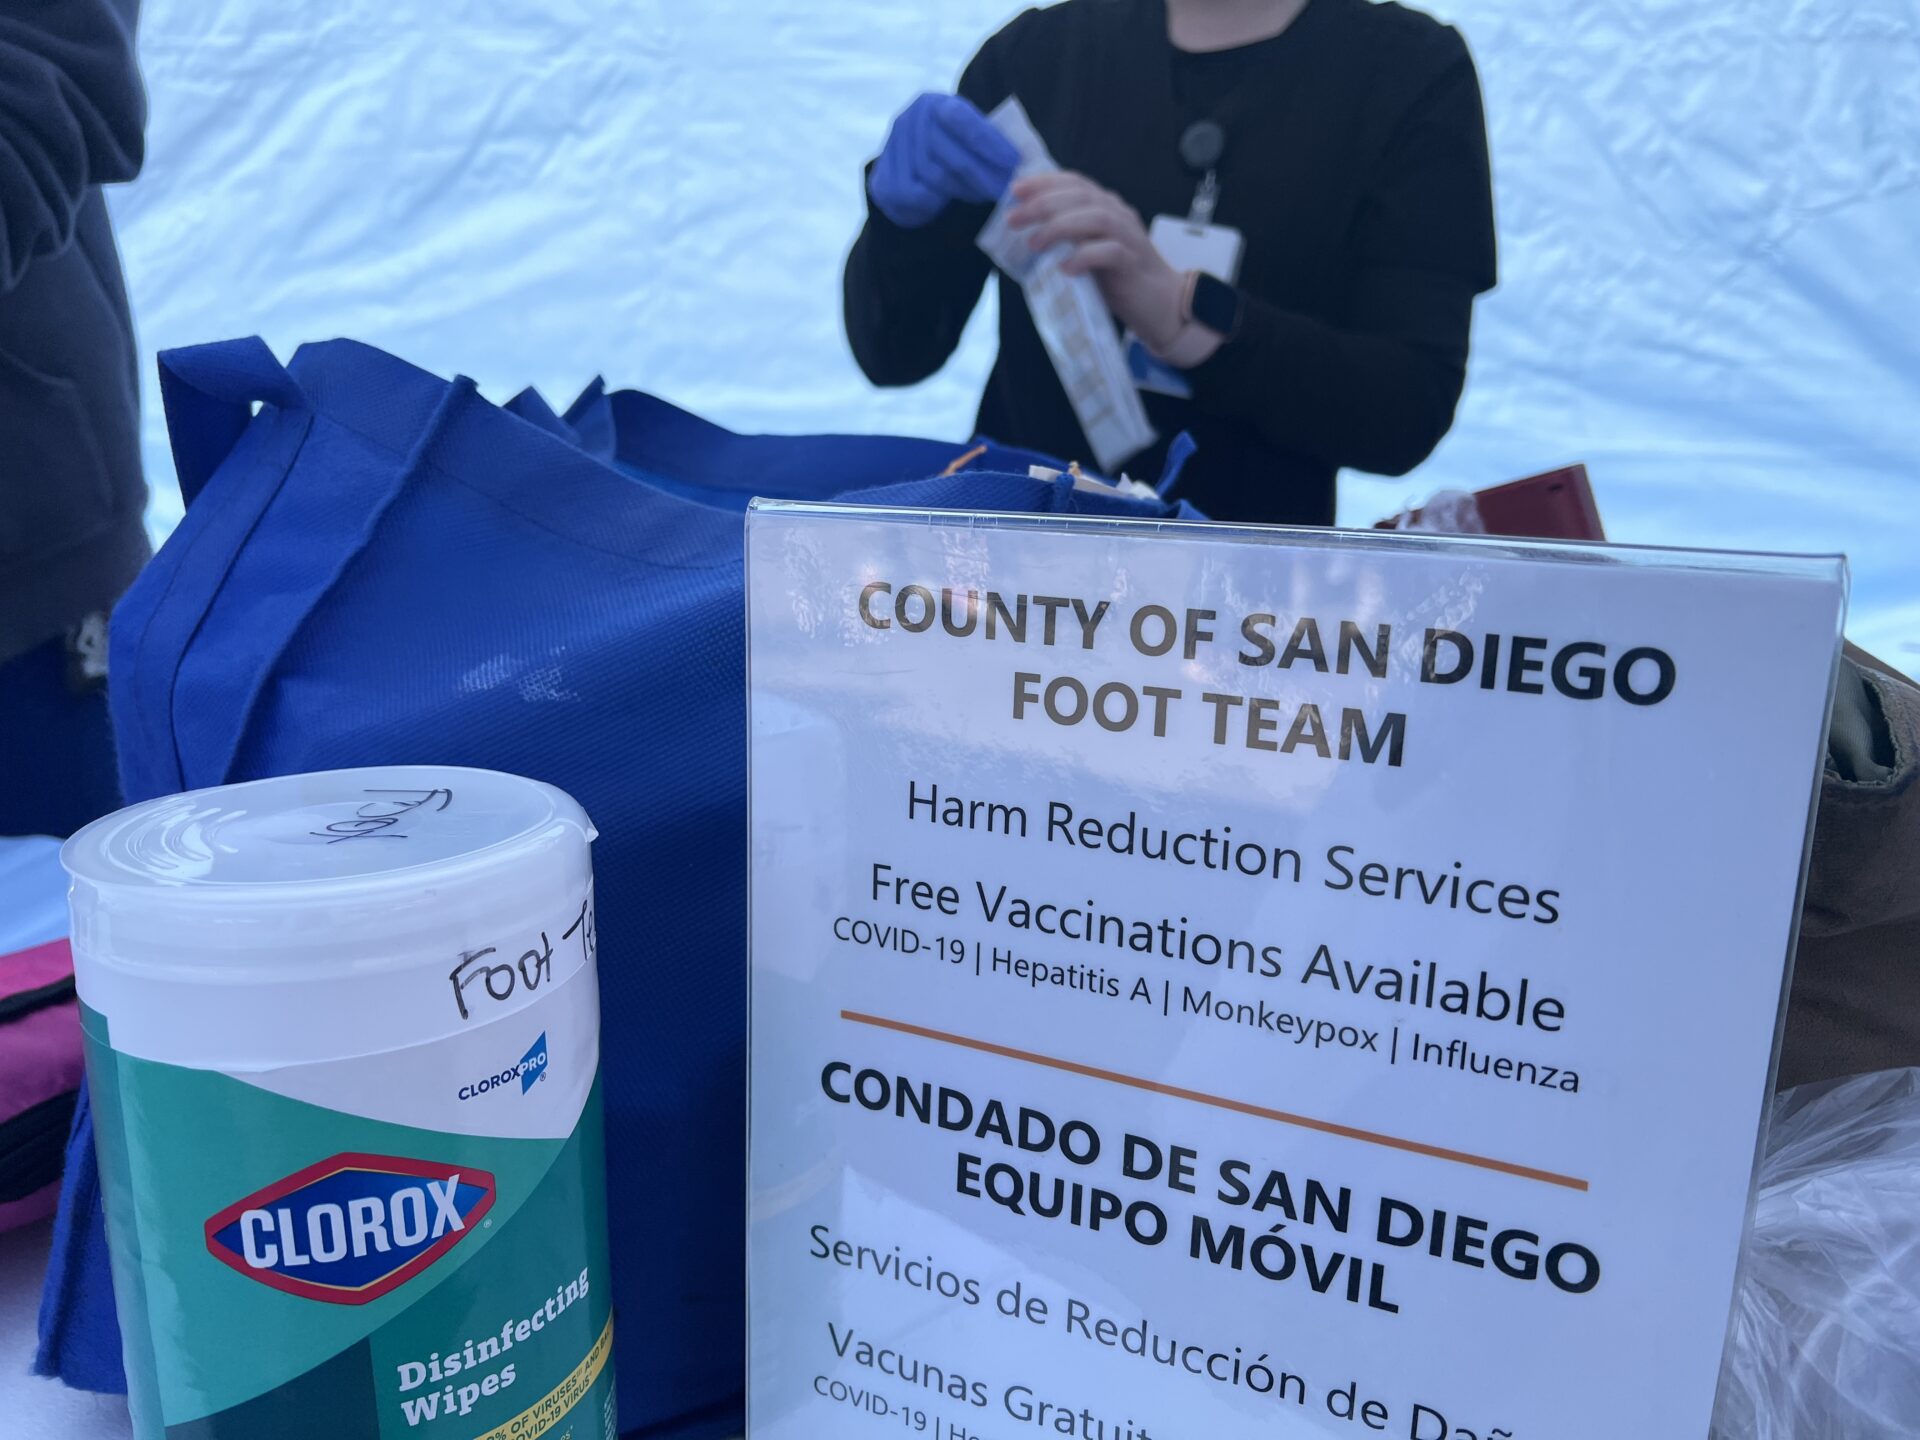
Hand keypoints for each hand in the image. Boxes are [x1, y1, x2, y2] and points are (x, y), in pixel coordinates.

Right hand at [870, 93, 1019, 228]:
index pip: (963, 121)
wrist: (905, 166)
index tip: (1013, 163)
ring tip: (986, 194)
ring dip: (966, 189)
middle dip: (984, 175)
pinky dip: (939, 202)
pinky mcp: (885, 177)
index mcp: (934, 103)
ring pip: (938, 176)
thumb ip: (987, 140)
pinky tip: (951, 201)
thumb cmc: (947, 148)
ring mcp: (894, 148)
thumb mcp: (965, 134)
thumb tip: (1025, 160)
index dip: (990, 144)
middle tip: (1006, 188)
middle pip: (953, 155)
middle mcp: (910, 120)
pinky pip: (920, 195)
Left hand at [1007, 172, 1214, 362]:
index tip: (1015, 190)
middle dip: (1043, 204)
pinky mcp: (1133, 263)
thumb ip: (1068, 239)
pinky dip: (1085, 257)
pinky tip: (1065, 268)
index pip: (1075, 183)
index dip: (1045, 183)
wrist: (1161, 306)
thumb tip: (1028, 234)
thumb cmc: (1120, 280)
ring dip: (1060, 227)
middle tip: (1014, 219)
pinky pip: (1110, 252)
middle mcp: (1118, 215)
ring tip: (1035, 243)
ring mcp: (1128, 237)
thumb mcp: (1088, 252)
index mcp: (1106, 208)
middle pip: (1081, 196)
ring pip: (1095, 218)